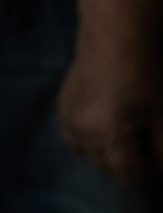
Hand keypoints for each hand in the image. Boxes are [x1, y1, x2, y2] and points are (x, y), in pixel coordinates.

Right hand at [59, 24, 162, 184]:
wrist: (114, 36)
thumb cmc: (144, 73)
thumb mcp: (162, 116)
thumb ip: (162, 150)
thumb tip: (160, 170)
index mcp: (107, 134)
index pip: (128, 176)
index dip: (150, 173)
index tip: (160, 158)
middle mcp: (80, 131)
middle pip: (107, 169)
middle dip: (130, 164)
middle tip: (146, 144)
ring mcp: (66, 119)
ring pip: (88, 156)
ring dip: (108, 154)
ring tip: (125, 135)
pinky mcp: (61, 107)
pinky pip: (74, 138)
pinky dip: (91, 139)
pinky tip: (106, 124)